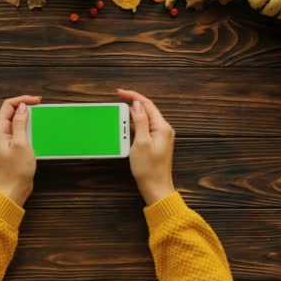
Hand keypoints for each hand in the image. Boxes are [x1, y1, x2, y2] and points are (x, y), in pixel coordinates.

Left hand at [0, 95, 41, 206]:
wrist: (14, 188)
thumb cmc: (16, 169)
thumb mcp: (21, 143)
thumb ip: (20, 123)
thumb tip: (22, 107)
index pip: (8, 105)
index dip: (22, 100)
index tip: (37, 101)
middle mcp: (1, 132)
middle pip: (12, 111)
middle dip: (26, 106)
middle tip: (40, 106)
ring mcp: (7, 139)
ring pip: (17, 120)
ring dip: (29, 116)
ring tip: (41, 116)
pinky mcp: (14, 146)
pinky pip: (21, 130)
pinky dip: (30, 126)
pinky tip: (38, 128)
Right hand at [117, 89, 175, 205]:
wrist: (156, 188)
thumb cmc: (149, 169)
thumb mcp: (141, 142)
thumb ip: (140, 121)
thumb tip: (137, 105)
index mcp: (162, 127)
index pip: (147, 104)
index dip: (133, 96)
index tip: (120, 93)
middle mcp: (163, 130)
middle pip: (147, 110)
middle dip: (132, 103)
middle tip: (117, 98)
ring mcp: (160, 137)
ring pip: (145, 119)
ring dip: (132, 114)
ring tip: (119, 110)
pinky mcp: (155, 143)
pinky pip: (144, 128)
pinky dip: (134, 125)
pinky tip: (126, 125)